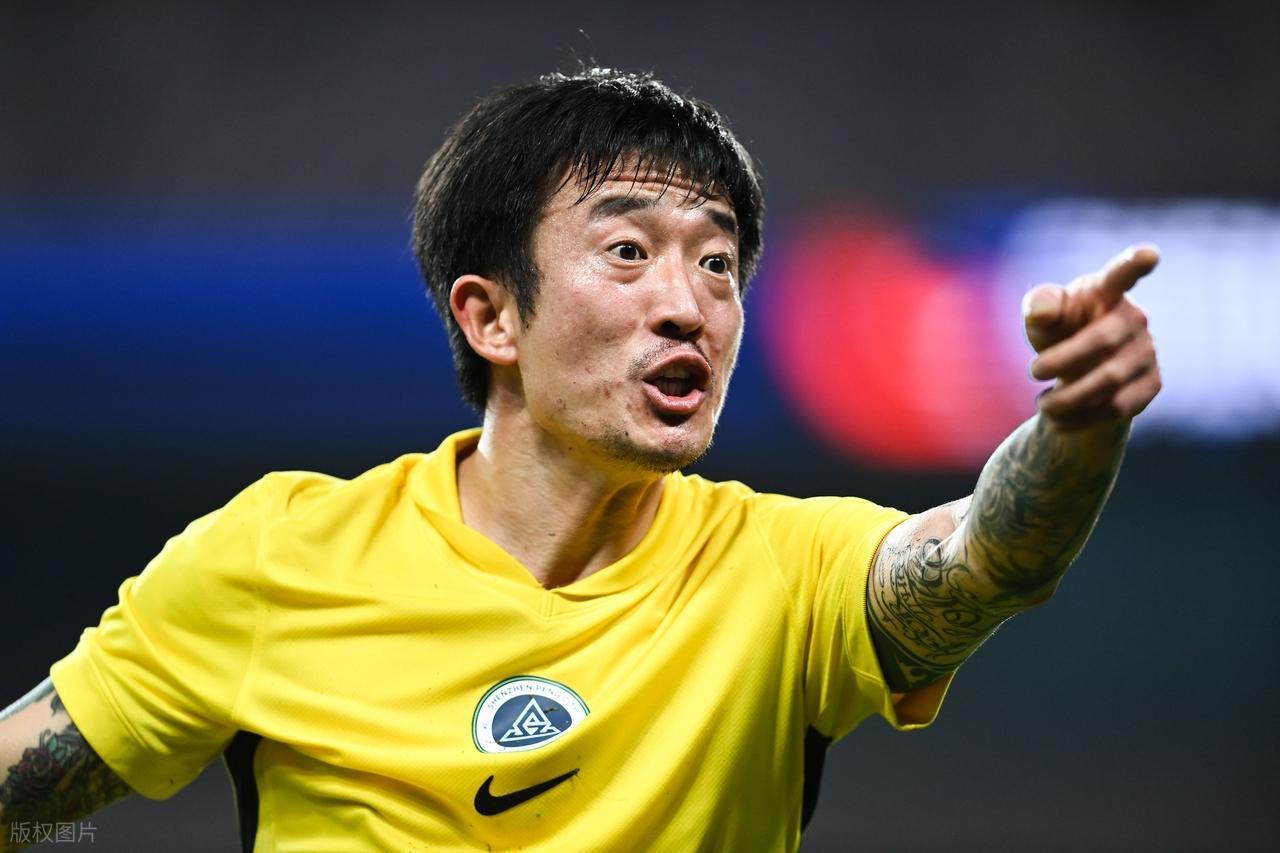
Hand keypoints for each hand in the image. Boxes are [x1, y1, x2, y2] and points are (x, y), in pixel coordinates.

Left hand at [1023, 245, 1161, 431]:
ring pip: (1109, 381)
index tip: (1150, 253)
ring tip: (1042, 404)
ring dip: (1068, 397)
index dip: (1135, 263)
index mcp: (1105, 292)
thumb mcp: (1041, 317)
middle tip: (1032, 372)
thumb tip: (1043, 313)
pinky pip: (1117, 408)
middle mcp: (1135, 318)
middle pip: (1102, 341)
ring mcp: (1148, 352)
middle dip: (1061, 361)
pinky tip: (1057, 421)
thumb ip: (1039, 307)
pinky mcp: (1151, 385)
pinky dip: (1081, 418)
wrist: (1078, 373)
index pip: (1122, 273)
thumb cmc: (1058, 331)